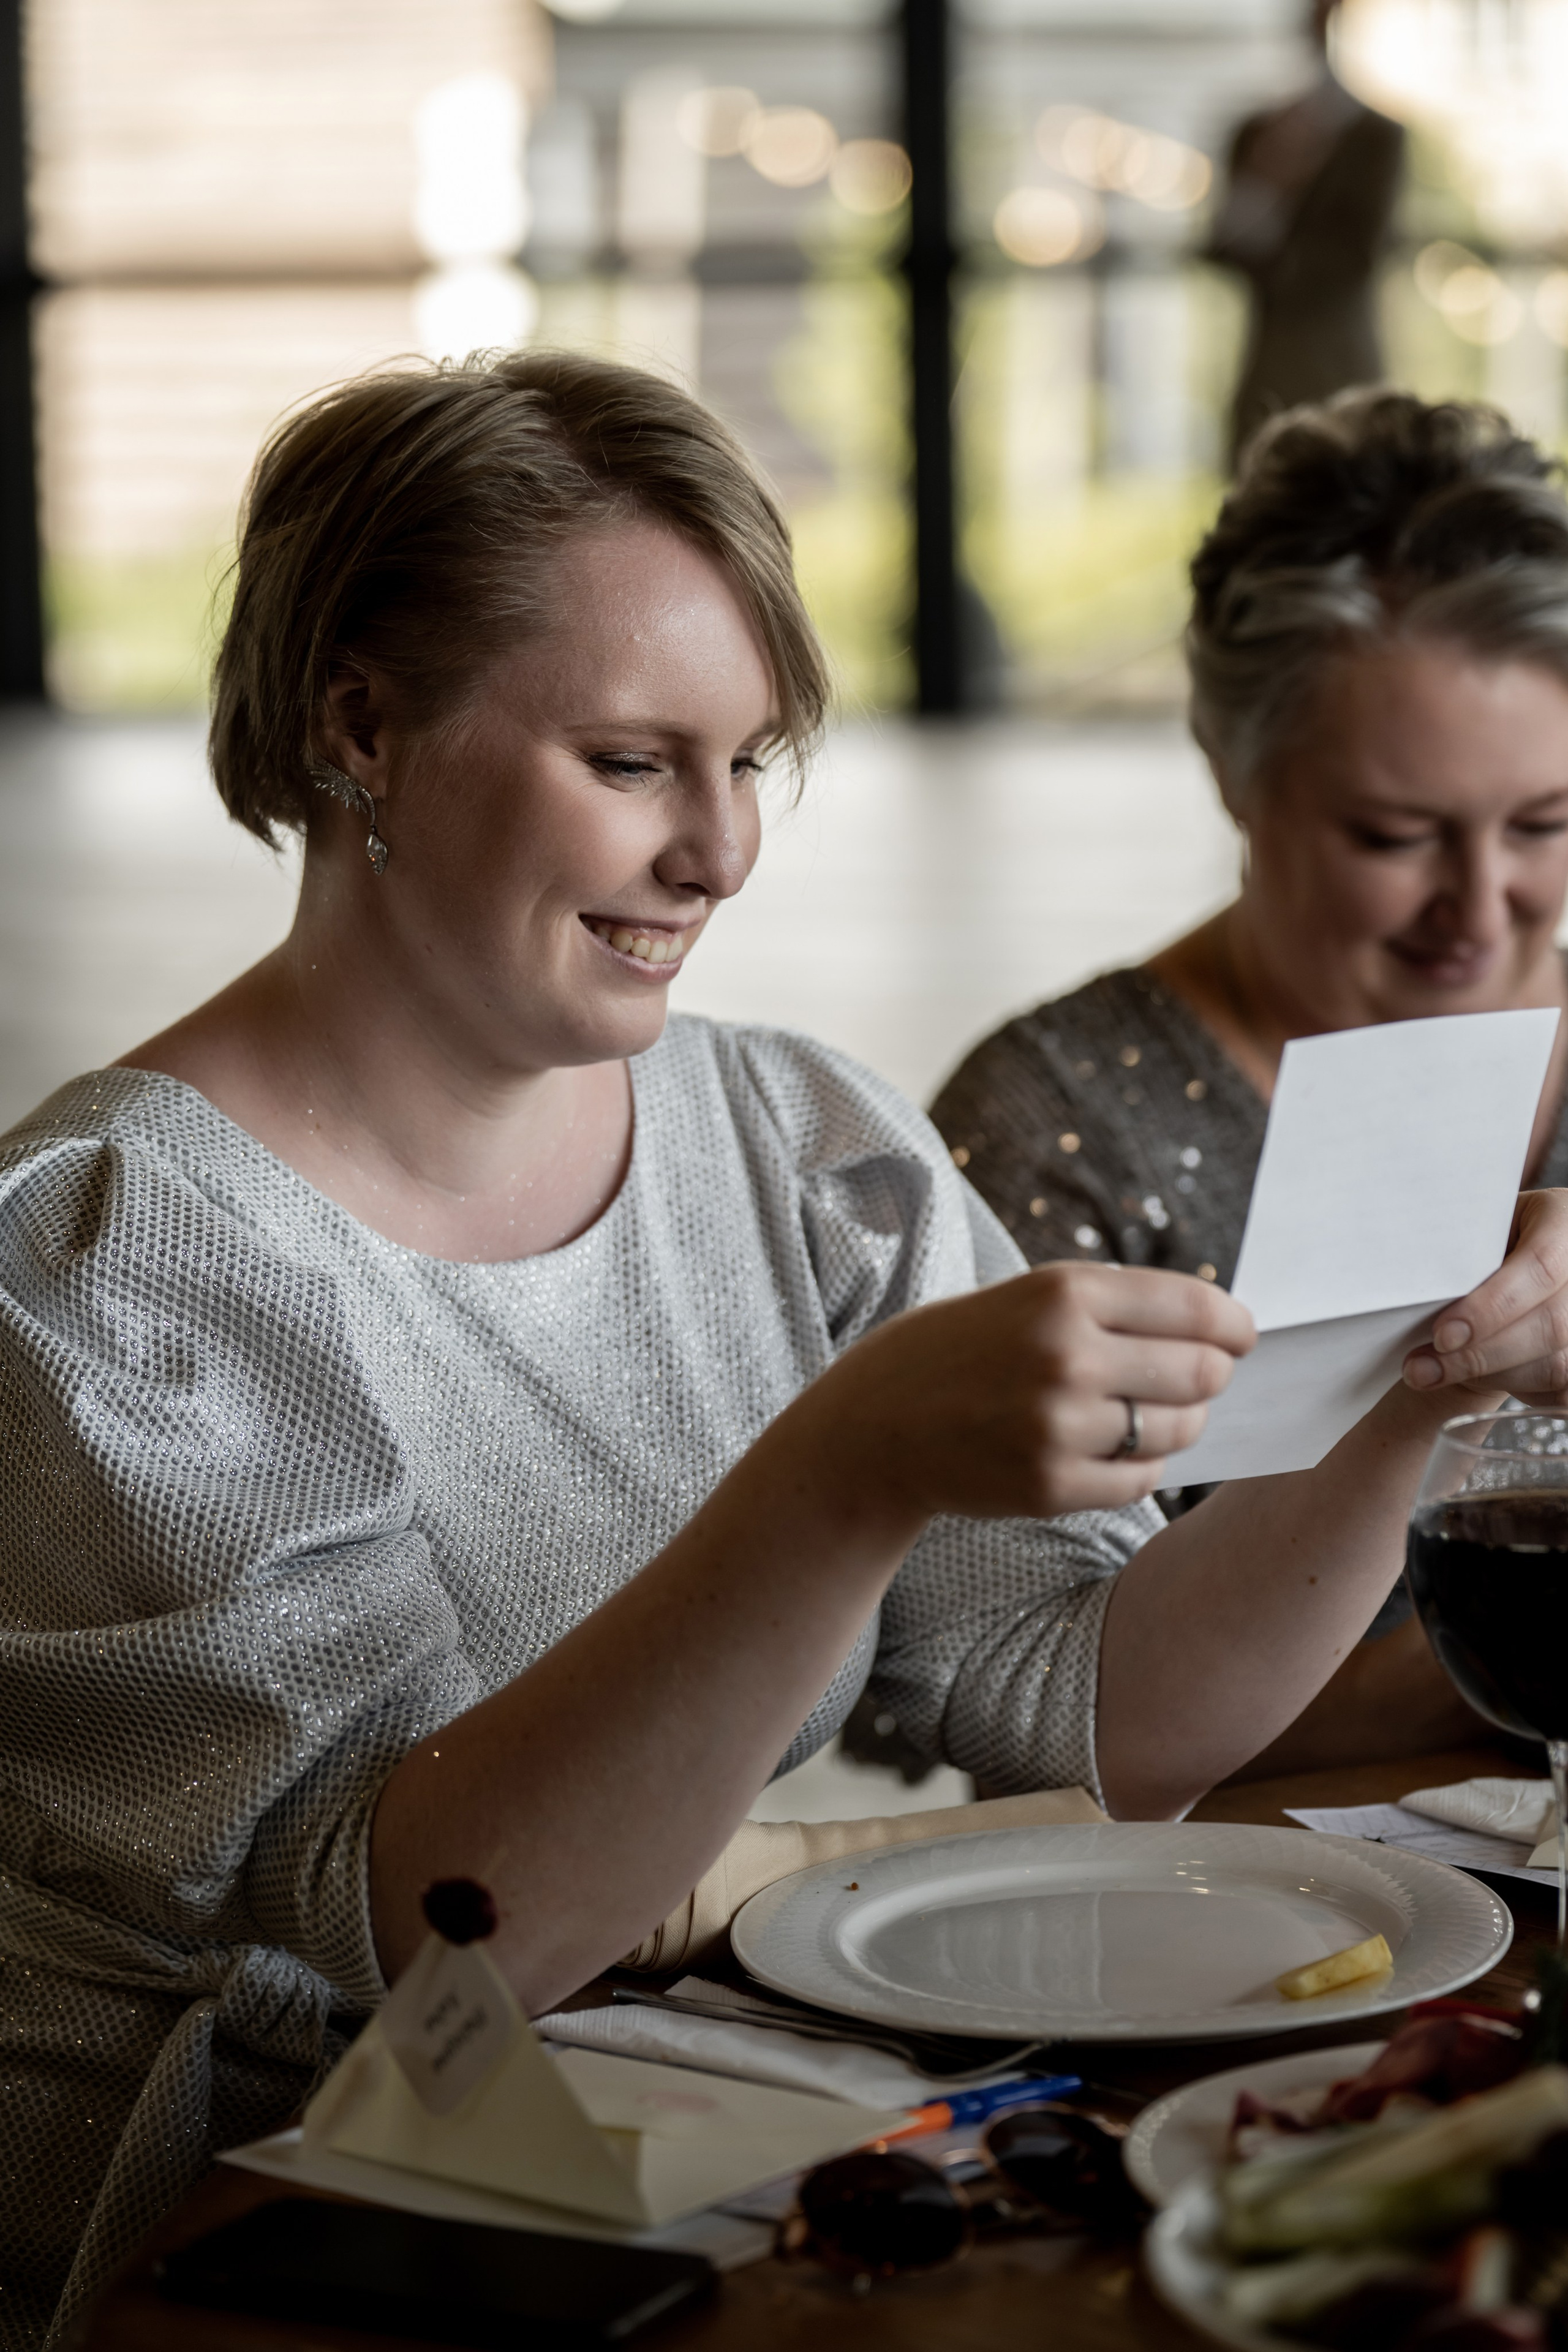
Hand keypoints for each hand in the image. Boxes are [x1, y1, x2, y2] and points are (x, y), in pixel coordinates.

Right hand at [805, 1262, 1255, 1522]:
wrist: (875, 1425)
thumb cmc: (961, 1352)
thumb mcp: (1027, 1298)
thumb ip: (1113, 1306)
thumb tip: (1219, 1330)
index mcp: (1063, 1292)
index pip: (1196, 1307)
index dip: (1234, 1325)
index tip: (1242, 1336)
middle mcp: (1065, 1355)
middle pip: (1200, 1371)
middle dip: (1211, 1375)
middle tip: (1199, 1377)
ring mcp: (1057, 1425)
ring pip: (1178, 1429)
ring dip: (1179, 1423)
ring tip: (1143, 1414)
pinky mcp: (1050, 1484)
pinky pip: (1141, 1478)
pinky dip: (1142, 1465)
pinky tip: (1110, 1449)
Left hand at [1403, 1189, 1567, 1408]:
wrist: (1500, 1274)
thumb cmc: (1475, 1244)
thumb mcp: (1468, 1232)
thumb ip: (1457, 1253)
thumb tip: (1418, 1296)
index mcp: (1561, 1218)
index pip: (1541, 1265)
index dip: (1492, 1307)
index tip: (1441, 1335)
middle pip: (1552, 1323)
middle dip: (1481, 1354)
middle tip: (1422, 1369)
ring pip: (1556, 1364)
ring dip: (1489, 1377)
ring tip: (1431, 1374)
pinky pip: (1561, 1389)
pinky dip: (1518, 1391)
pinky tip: (1473, 1382)